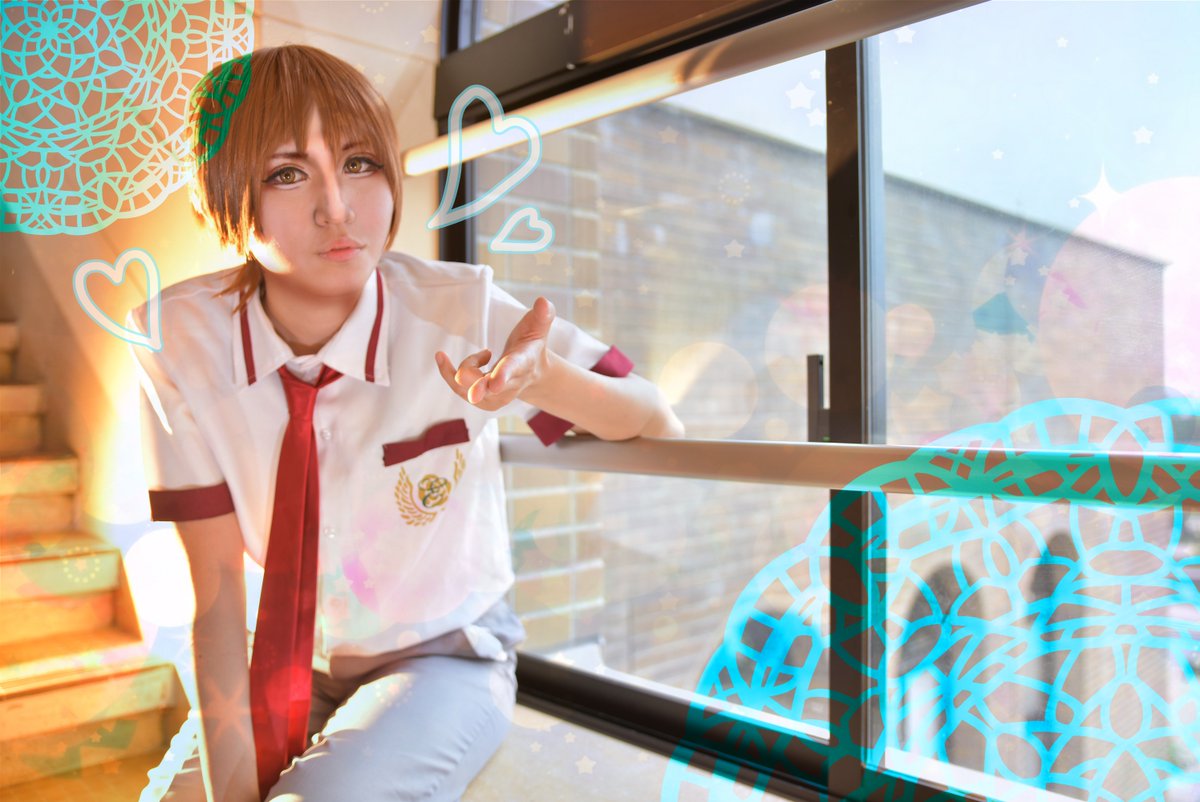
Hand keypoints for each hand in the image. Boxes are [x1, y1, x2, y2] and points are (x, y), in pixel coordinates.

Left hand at [436, 297, 555, 411]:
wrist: (533, 373)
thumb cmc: (531, 346)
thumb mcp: (538, 329)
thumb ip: (541, 316)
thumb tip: (543, 301)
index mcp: (523, 364)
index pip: (513, 369)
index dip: (503, 375)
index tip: (495, 384)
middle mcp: (510, 384)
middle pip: (490, 389)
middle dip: (478, 387)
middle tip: (463, 382)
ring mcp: (496, 395)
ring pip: (469, 388)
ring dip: (464, 367)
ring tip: (482, 353)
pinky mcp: (483, 399)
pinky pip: (459, 389)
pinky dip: (448, 374)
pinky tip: (443, 358)